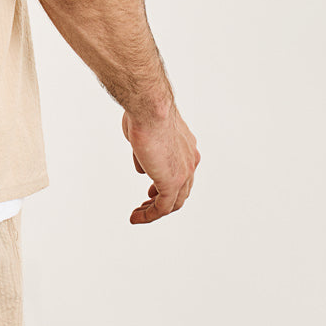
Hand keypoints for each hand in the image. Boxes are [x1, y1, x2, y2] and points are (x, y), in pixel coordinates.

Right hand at [123, 106, 199, 223]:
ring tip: (139, 214)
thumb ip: (144, 151)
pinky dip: (149, 215)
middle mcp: (190, 161)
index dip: (166, 183)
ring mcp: (184, 173)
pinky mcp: (172, 182)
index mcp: (187, 147)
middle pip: (181, 190)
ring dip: (154, 210)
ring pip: (173, 202)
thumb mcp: (145, 133)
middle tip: (147, 204)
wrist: (150, 108)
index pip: (181, 172)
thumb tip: (141, 168)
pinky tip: (136, 217)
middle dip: (163, 199)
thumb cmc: (146, 111)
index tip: (151, 190)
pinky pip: (162, 207)